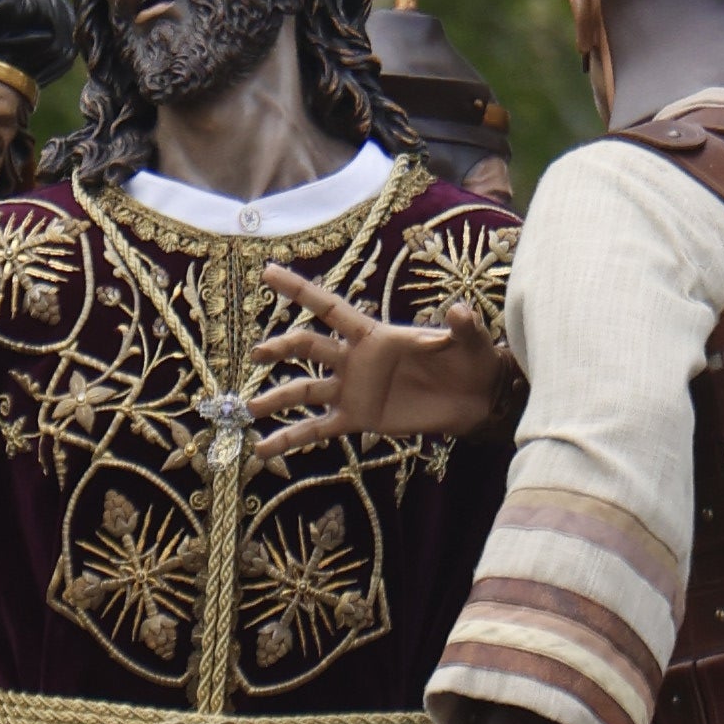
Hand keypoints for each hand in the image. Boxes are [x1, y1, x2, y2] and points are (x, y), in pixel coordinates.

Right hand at [255, 265, 508, 454]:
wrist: (475, 399)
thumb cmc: (470, 360)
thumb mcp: (467, 341)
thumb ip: (460, 326)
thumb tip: (460, 311)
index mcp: (373, 334)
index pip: (329, 307)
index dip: (299, 289)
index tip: (267, 272)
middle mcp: (354, 359)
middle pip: (309, 348)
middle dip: (283, 347)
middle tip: (259, 352)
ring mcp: (352, 390)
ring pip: (304, 391)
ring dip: (276, 399)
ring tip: (248, 409)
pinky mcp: (357, 419)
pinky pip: (317, 430)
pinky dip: (290, 440)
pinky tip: (263, 451)